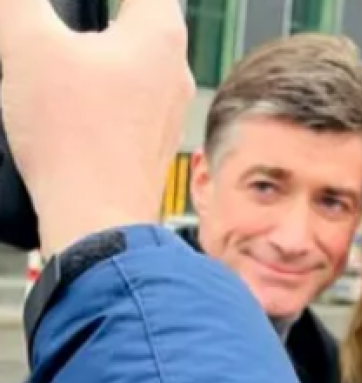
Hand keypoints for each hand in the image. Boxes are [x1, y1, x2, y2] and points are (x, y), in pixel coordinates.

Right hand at [0, 0, 194, 255]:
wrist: (97, 220)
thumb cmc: (73, 140)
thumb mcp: (26, 44)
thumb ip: (21, 2)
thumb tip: (22, 2)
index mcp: (160, 35)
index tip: (77, 5)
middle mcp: (176, 73)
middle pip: (137, 17)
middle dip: (97, 13)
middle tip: (56, 22)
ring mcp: (169, 113)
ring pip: (134, 63)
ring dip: (98, 53)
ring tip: (59, 56)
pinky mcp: (153, 144)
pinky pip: (131, 102)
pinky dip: (105, 92)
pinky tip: (75, 103)